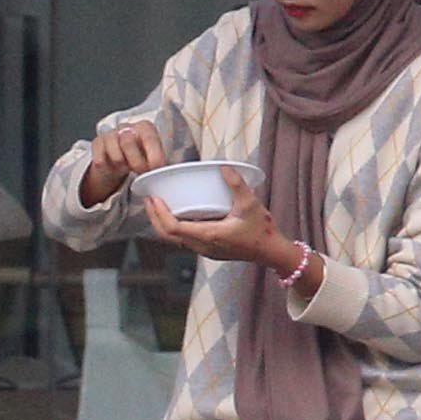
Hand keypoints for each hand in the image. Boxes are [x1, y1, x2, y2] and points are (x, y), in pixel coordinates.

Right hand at [78, 111, 169, 207]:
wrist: (117, 161)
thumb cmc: (139, 157)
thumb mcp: (153, 157)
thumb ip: (159, 161)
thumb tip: (164, 169)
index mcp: (145, 127)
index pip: (149, 138)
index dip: (153, 155)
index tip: (155, 168)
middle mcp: (127, 127)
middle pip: (129, 143)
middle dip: (136, 162)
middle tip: (140, 171)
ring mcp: (110, 134)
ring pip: (115, 153)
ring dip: (121, 164)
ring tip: (125, 166)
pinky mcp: (97, 143)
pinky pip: (100, 159)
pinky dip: (107, 166)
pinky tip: (112, 165)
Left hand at [140, 180, 298, 274]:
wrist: (271, 252)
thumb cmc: (262, 230)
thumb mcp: (251, 204)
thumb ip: (237, 185)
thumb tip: (223, 167)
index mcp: (207, 235)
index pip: (173, 228)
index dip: (159, 213)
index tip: (153, 199)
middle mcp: (200, 246)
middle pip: (167, 235)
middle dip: (154, 217)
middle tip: (149, 199)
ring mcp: (203, 250)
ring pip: (174, 239)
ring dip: (163, 223)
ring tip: (158, 205)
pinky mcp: (207, 250)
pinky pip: (183, 239)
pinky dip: (174, 227)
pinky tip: (178, 215)